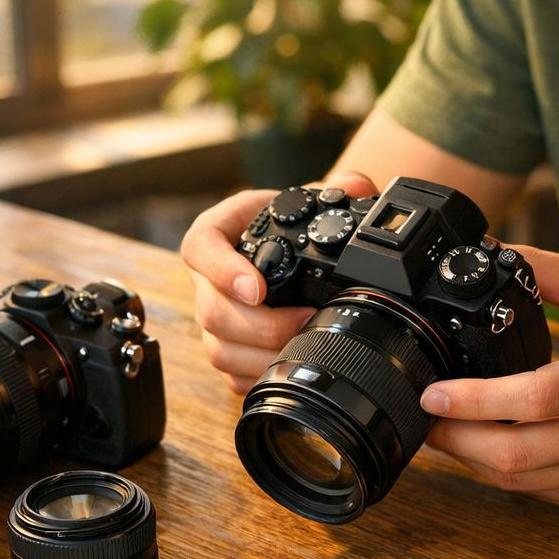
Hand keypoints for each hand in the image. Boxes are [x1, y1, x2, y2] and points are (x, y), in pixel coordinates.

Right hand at [180, 170, 379, 393]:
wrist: (288, 251)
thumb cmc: (286, 223)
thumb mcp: (306, 198)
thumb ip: (337, 187)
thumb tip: (358, 184)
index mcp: (214, 235)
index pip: (201, 249)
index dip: (223, 271)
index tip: (257, 288)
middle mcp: (206, 280)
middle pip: (212, 311)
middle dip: (261, 325)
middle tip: (304, 319)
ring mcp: (213, 318)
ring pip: (220, 348)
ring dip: (263, 354)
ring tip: (304, 345)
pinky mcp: (226, 349)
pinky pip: (231, 374)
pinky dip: (261, 374)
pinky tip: (291, 365)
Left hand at [421, 249, 558, 511]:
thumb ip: (550, 272)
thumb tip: (493, 252)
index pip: (535, 398)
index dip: (475, 401)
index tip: (435, 394)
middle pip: (517, 454)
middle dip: (456, 440)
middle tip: (425, 419)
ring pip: (522, 482)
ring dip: (473, 460)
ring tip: (446, 432)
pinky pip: (541, 493)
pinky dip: (506, 474)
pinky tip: (487, 449)